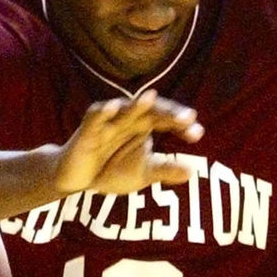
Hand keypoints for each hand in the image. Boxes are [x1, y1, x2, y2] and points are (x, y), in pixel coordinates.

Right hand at [54, 89, 204, 194]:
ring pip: (125, 109)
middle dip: (168, 112)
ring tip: (151, 97)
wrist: (78, 179)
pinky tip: (114, 107)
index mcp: (144, 125)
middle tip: (188, 117)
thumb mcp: (143, 173)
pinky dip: (103, 111)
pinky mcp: (88, 131)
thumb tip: (193, 171)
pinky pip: (95, 117)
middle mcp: (129, 119)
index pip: (168, 120)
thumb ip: (166, 169)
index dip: (182, 125)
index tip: (197, 133)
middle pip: (151, 110)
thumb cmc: (113, 168)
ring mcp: (108, 123)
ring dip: (137, 104)